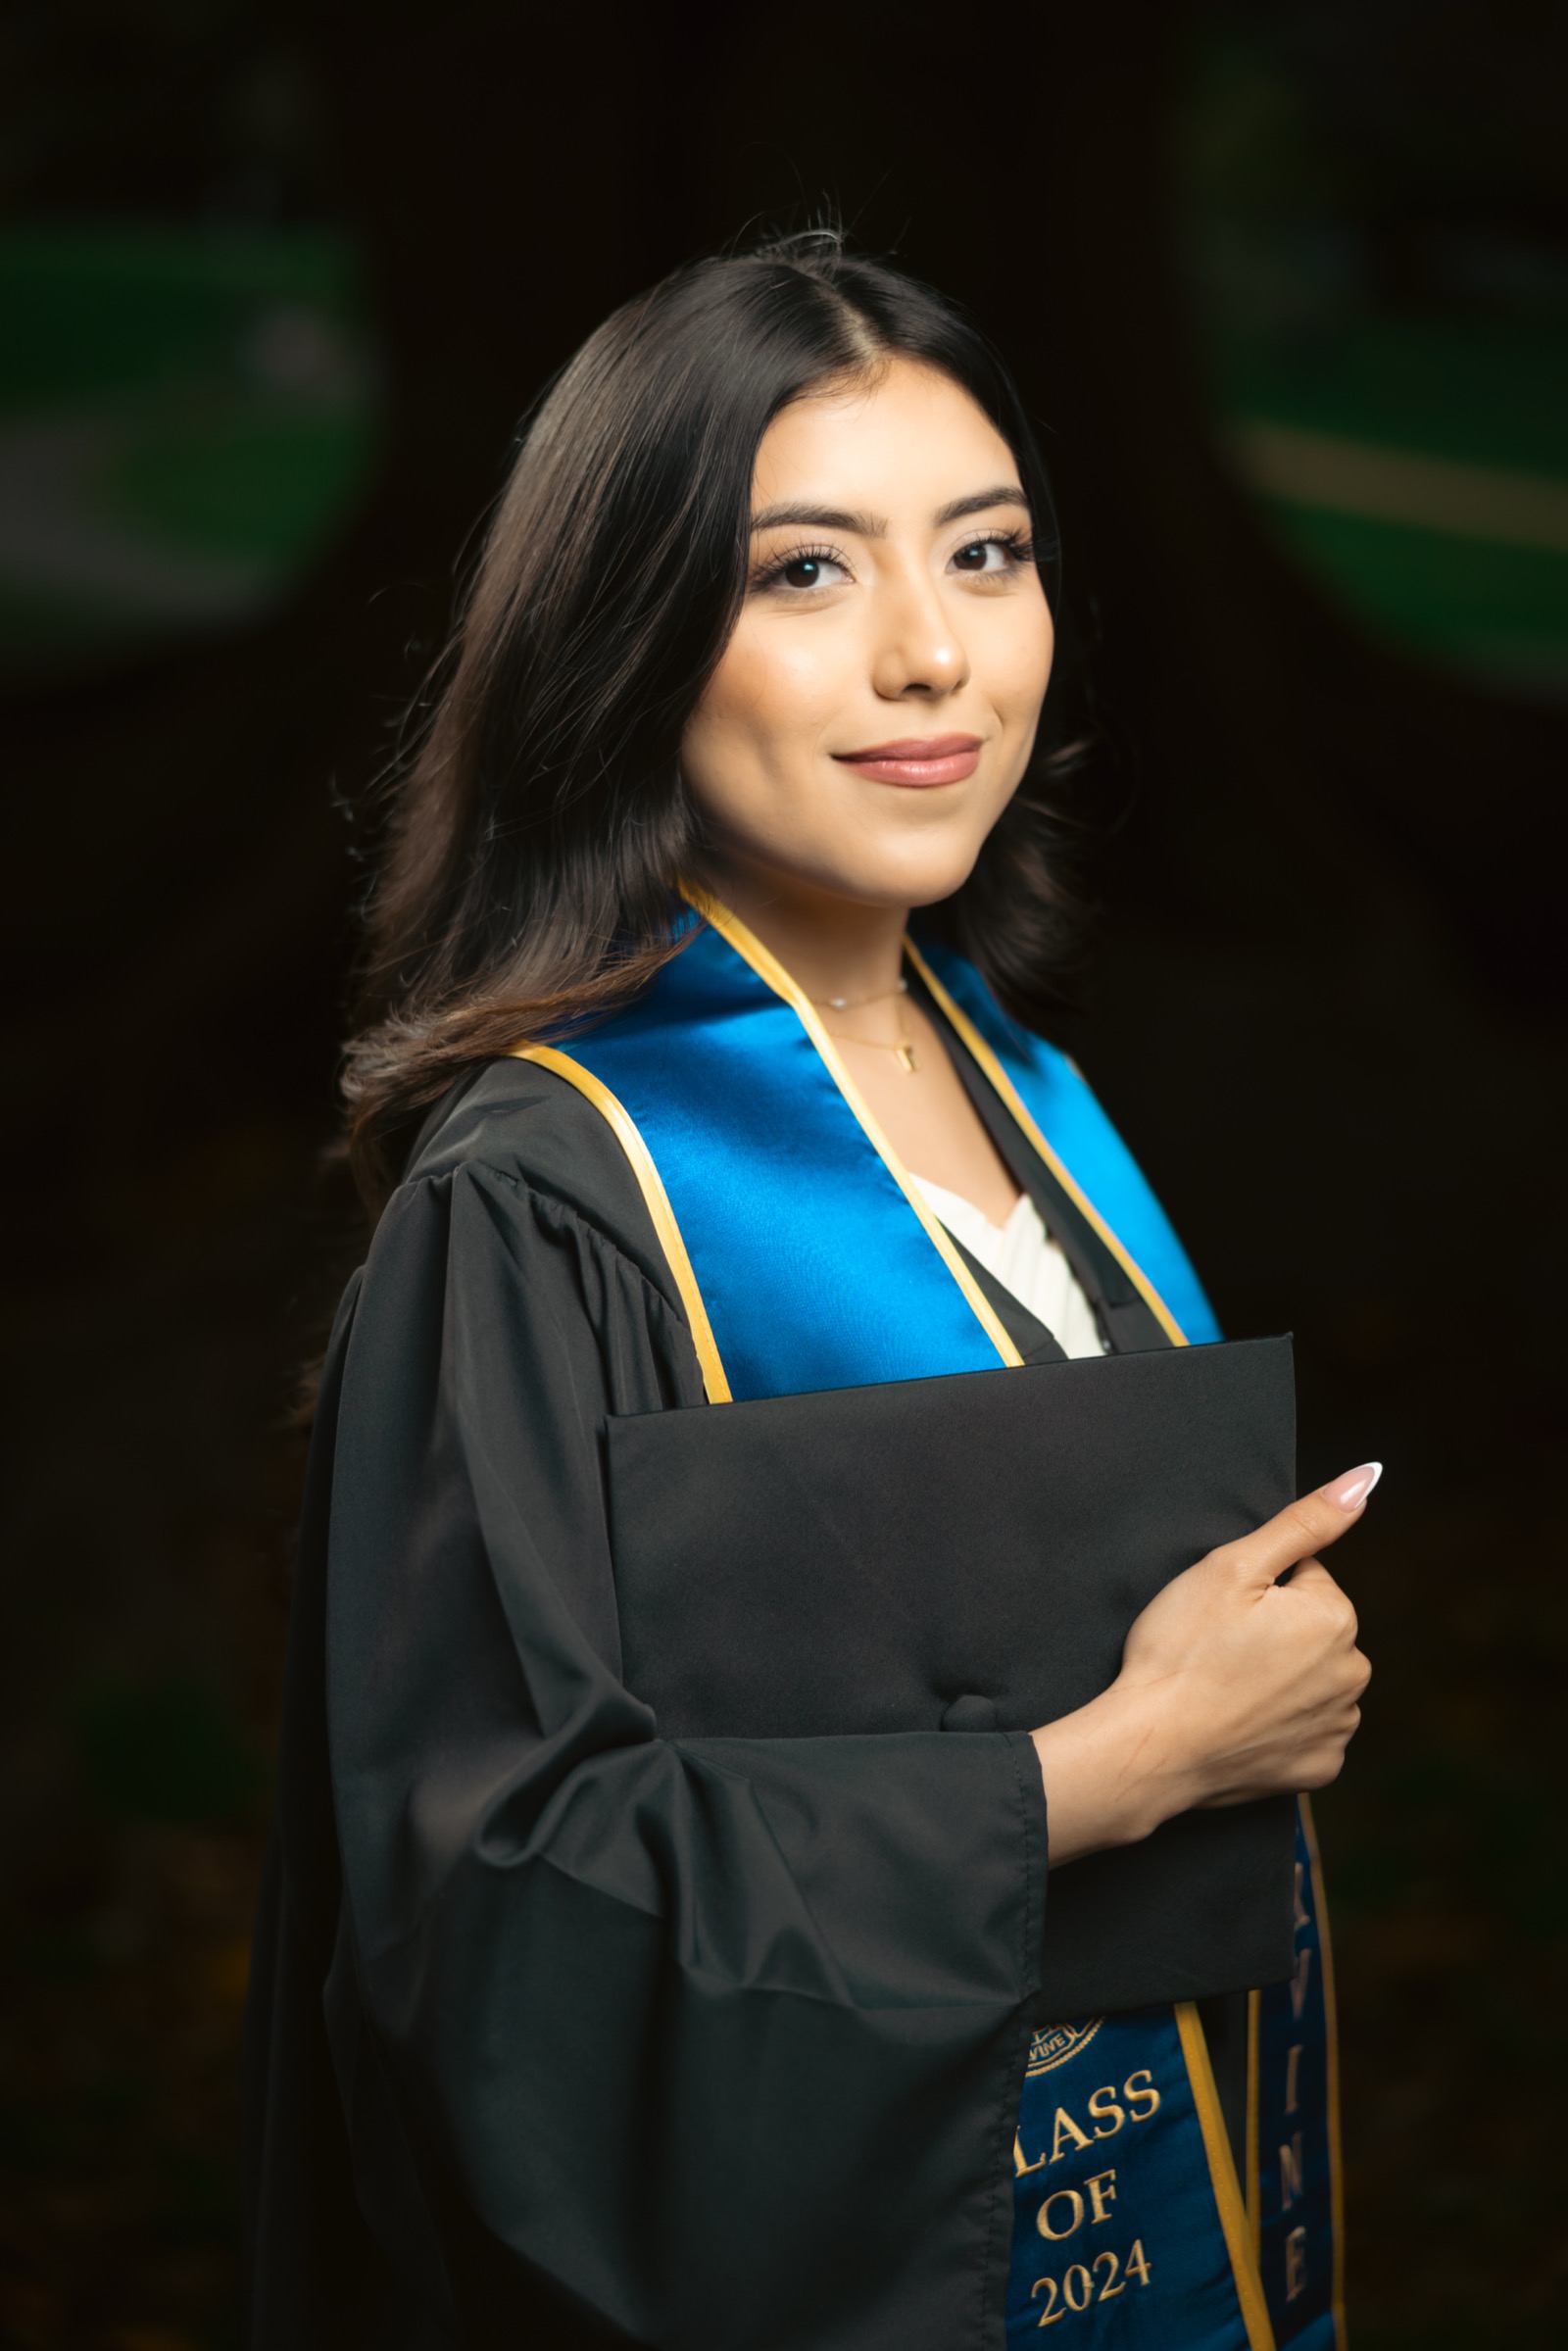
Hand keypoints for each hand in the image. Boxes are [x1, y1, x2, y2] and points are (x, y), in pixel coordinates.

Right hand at [1031, 1465, 1376, 1864]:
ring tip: (1224, 1688)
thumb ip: (1305, 1522)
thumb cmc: (1181, 1649)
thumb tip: (1365, 1478)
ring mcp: (1337, 1727)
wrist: (1151, 1746)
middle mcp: (1352, 1674)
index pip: (1305, 1578)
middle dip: (1274, 1633)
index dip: (1257, 1590)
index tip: (1223, 1615)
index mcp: (1336, 1617)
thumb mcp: (1233, 1566)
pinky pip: (1305, 1732)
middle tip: (1218, 1650)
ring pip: (1310, 1681)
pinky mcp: (1319, 1769)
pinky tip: (1239, 1725)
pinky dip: (1278, 1728)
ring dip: (1277, 1680)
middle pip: (1312, 1631)